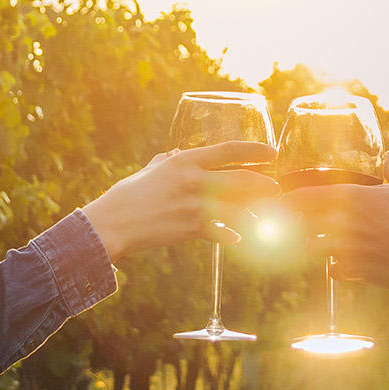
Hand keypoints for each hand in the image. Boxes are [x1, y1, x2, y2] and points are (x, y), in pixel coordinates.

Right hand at [80, 142, 277, 264]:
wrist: (112, 224)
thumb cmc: (127, 196)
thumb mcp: (149, 171)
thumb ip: (165, 162)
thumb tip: (173, 155)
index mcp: (184, 161)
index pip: (229, 150)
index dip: (255, 150)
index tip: (273, 153)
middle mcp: (194, 180)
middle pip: (245, 180)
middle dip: (266, 186)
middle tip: (276, 190)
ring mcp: (195, 205)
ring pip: (240, 210)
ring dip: (255, 215)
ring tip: (262, 218)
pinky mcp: (192, 229)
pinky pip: (223, 233)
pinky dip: (233, 237)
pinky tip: (237, 240)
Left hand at [281, 151, 388, 289]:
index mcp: (348, 198)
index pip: (302, 198)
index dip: (288, 202)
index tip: (283, 204)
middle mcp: (341, 223)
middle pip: (299, 225)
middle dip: (296, 226)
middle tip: (298, 227)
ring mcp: (345, 248)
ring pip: (311, 249)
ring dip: (314, 247)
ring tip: (321, 246)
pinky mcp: (354, 269)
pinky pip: (333, 270)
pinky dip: (337, 268)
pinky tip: (344, 264)